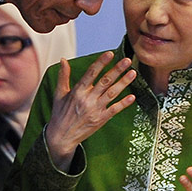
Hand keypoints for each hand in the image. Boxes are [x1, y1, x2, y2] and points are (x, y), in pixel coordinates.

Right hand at [45, 51, 136, 170]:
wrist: (61, 137)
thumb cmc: (59, 114)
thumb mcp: (58, 94)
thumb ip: (63, 76)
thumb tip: (63, 59)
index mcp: (77, 91)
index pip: (91, 73)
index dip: (101, 62)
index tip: (110, 53)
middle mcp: (87, 99)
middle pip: (105, 81)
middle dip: (117, 69)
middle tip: (127, 60)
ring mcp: (95, 110)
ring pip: (112, 93)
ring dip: (123, 82)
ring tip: (133, 73)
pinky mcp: (100, 120)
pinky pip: (114, 110)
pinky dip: (123, 103)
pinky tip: (132, 96)